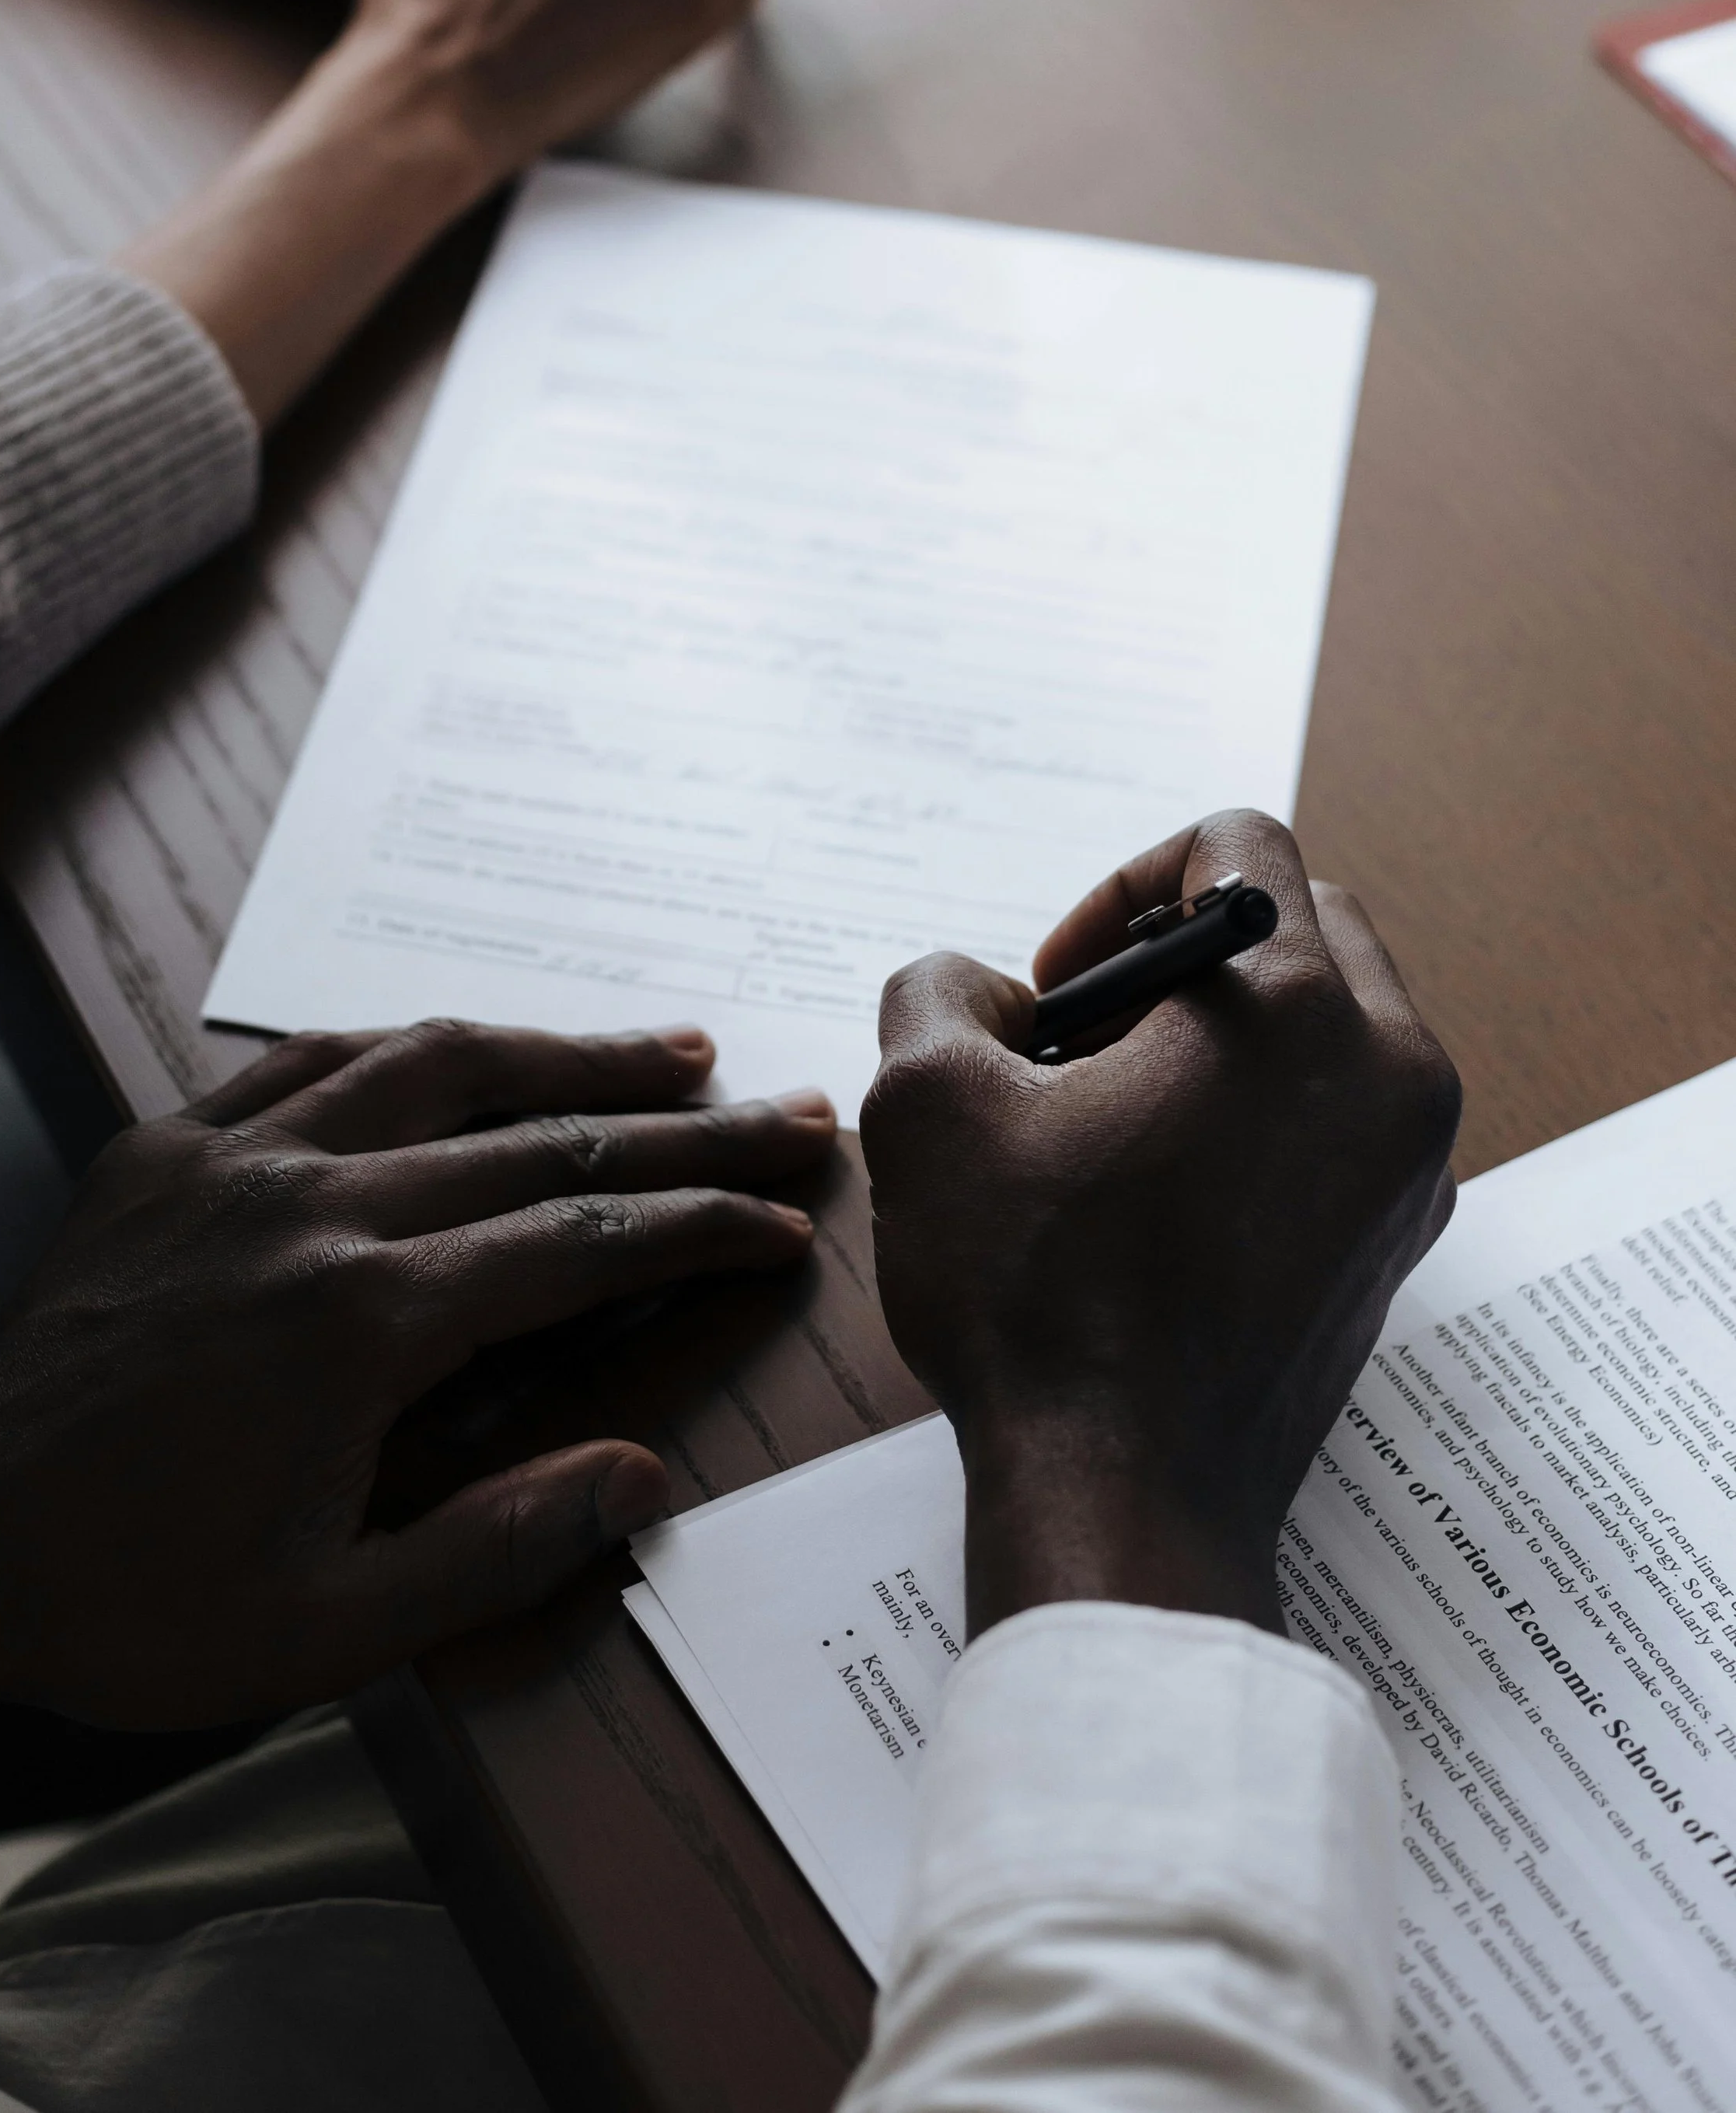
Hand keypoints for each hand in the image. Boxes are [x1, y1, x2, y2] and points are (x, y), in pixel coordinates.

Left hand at [0, 1020, 832, 1725]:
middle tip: (788, 1110)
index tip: (790, 1219)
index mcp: (363, 1321)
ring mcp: (234, 1161)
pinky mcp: (166, 1148)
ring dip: (567, 1051)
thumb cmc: (127, 1603)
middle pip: (539, 1139)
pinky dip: (411, 1045)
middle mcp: (313, 1209)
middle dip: (684, 1127)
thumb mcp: (322, 1632)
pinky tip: (466, 1043)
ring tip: (675, 1044)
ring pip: (437, 1065)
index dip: (702, 1228)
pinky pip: (313, 1062)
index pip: (581, 1245)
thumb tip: (644, 1476)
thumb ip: (495, 1550)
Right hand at [860, 810, 1458, 1638]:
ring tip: (1114, 1125)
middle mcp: (1390, 1069)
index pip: (1238, 842)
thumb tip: (990, 996)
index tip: (1060, 984)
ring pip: (1332, 1022)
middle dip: (1184, 954)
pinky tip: (1161, 1195)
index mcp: (1295, 1006)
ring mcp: (1411, 1163)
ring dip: (1226, 1035)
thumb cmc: (1036, 1300)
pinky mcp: (1398, 1240)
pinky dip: (1263, 1116)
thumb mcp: (928, 1104)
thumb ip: (942, 988)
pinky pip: (1343, 1119)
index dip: (1123, 883)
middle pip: (1303, 921)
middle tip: (1084, 1041)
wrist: (1126, 1496)